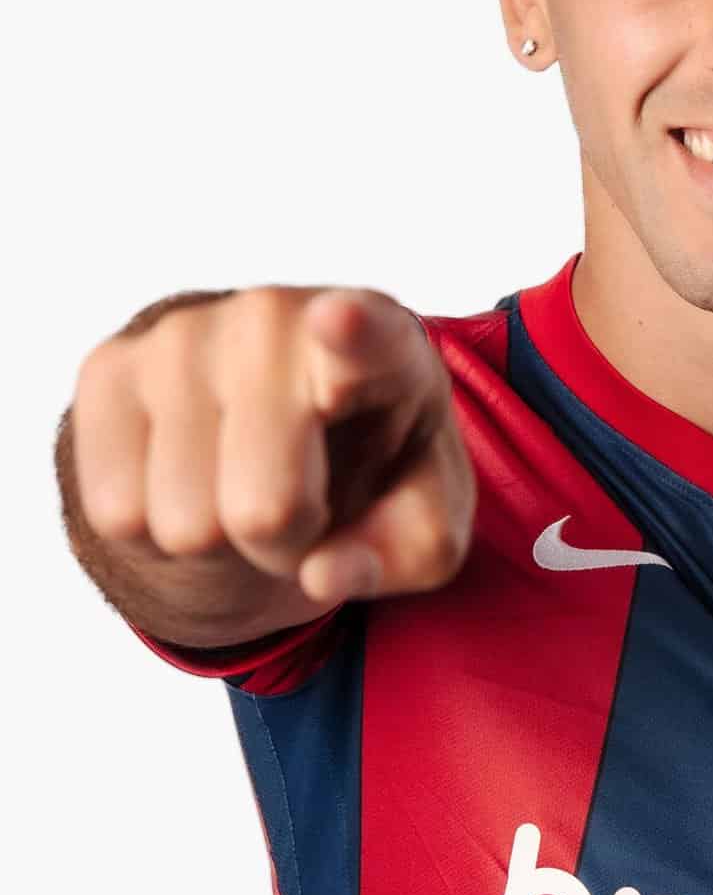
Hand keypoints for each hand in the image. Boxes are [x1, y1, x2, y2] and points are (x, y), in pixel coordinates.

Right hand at [71, 285, 476, 612]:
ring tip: (247, 485)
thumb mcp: (421, 527)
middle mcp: (276, 318)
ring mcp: (184, 335)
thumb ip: (403, 556)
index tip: (338, 322)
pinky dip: (156, 530)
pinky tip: (193, 479)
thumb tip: (323, 575)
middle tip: (308, 505)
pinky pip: (116, 511)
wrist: (282, 421)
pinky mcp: (110, 367)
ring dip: (220, 540)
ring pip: (183, 525)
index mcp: (385, 343)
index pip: (367, 337)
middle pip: (262, 510)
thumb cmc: (371, 470)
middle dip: (286, 543)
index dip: (352, 336)